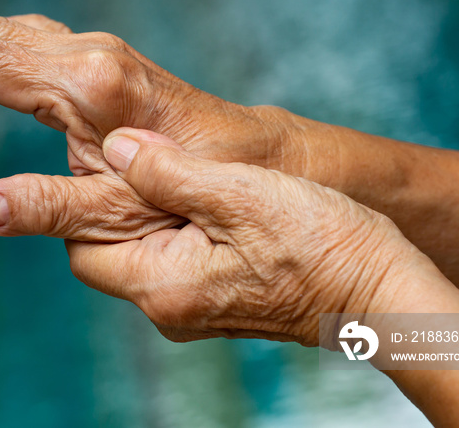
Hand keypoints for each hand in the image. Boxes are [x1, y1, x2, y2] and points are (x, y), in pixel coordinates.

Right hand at [0, 15, 300, 240]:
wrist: (245, 160)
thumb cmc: (189, 191)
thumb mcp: (118, 214)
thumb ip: (47, 210)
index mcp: (90, 88)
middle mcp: (95, 59)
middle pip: (1, 36)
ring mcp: (106, 57)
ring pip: (20, 34)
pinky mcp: (112, 67)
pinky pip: (43, 44)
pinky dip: (2, 44)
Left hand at [65, 127, 439, 344]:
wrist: (381, 295)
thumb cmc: (321, 245)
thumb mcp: (240, 193)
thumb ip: (169, 172)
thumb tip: (116, 150)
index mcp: (166, 286)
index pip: (84, 250)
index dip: (77, 206)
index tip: (92, 164)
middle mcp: (172, 308)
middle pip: (107, 256)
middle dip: (110, 208)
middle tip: (135, 162)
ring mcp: (196, 309)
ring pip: (141, 256)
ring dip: (143, 216)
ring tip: (169, 173)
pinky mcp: (218, 302)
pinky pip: (173, 263)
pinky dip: (172, 229)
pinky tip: (199, 202)